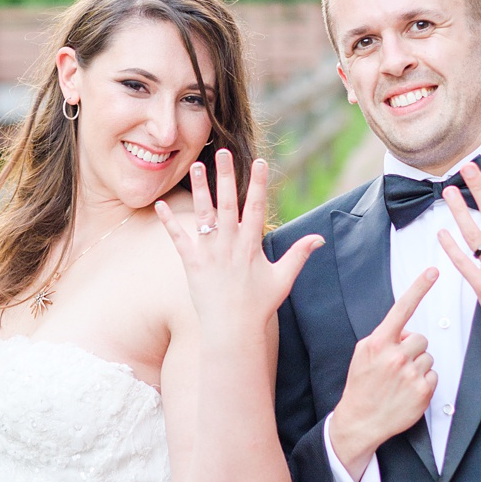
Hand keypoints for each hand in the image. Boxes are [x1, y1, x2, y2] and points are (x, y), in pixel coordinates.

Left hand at [157, 149, 322, 332]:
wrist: (233, 329)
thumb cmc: (260, 305)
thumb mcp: (284, 279)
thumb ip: (299, 255)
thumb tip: (319, 238)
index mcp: (252, 245)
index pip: (256, 207)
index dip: (258, 184)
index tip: (260, 162)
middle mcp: (230, 244)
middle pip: (228, 203)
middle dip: (226, 176)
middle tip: (222, 152)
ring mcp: (209, 253)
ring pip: (203, 215)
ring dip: (199, 189)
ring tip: (195, 166)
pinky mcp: (192, 264)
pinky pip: (178, 239)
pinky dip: (170, 222)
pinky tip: (161, 204)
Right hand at [324, 269, 440, 480]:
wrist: (359, 421)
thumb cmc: (362, 386)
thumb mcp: (363, 354)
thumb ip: (383, 337)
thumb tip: (403, 331)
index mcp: (378, 343)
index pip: (402, 308)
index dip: (419, 287)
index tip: (433, 271)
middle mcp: (395, 356)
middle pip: (420, 338)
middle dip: (412, 349)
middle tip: (397, 365)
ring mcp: (410, 374)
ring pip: (428, 357)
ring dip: (418, 366)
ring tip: (400, 380)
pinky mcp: (423, 391)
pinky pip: (433, 375)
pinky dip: (424, 382)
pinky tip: (408, 391)